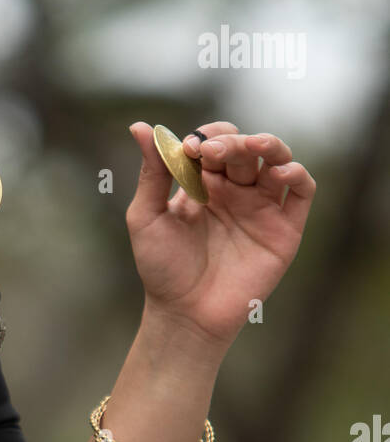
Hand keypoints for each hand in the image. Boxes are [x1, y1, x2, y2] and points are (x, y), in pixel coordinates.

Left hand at [126, 120, 316, 347]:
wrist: (185, 315)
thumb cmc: (162, 270)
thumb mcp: (146, 217)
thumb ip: (151, 172)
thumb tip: (139, 126)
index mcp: (204, 184)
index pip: (215, 142)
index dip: (207, 137)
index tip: (190, 149)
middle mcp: (235, 191)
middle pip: (245, 148)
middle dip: (231, 142)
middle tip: (213, 152)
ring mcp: (261, 208)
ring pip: (276, 160)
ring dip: (268, 144)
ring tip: (253, 145)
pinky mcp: (284, 229)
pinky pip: (302, 191)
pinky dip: (297, 173)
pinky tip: (279, 172)